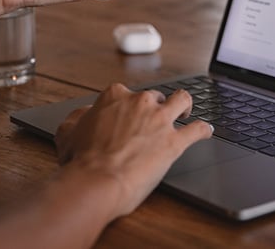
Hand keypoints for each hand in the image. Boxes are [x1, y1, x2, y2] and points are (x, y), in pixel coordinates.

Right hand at [54, 84, 212, 217]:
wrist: (96, 181)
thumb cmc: (81, 161)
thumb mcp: (68, 133)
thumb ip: (78, 118)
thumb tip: (84, 114)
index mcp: (115, 97)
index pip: (126, 94)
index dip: (128, 106)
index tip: (128, 115)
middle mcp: (140, 103)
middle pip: (155, 97)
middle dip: (156, 107)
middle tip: (153, 121)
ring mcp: (160, 120)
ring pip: (183, 101)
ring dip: (186, 105)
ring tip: (186, 113)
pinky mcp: (174, 142)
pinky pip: (197, 130)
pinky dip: (203, 130)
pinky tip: (206, 131)